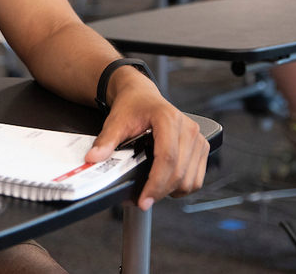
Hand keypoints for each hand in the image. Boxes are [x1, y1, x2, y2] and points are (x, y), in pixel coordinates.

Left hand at [84, 69, 209, 209]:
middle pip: (179, 173)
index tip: (143, 200)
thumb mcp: (116, 121)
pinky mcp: (201, 146)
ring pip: (190, 180)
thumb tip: (93, 158)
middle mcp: (187, 128)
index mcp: (168, 119)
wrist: (143, 95)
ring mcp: (197, 138)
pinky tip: (166, 184)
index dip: (156, 183)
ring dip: (172, 191)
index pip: (167, 158)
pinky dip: (182, 187)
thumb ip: (106, 141)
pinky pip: (197, 178)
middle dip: (159, 192)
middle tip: (140, 200)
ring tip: (152, 190)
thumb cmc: (133, 105)